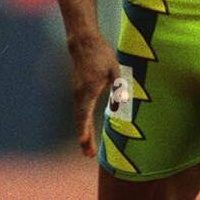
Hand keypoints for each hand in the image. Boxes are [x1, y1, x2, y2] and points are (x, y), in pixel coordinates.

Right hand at [68, 35, 120, 156]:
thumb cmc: (101, 55)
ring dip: (83, 134)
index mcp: (88, 91)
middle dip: (84, 139)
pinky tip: (86, 131)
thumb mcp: (114, 69)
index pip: (84, 114)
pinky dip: (82, 124)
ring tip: (88, 149)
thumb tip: (122, 104)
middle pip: (80, 121)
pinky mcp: (79, 91)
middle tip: (89, 155)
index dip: (84, 129)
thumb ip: (119, 86)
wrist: (83, 44)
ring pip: (78, 118)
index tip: (83, 142)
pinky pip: (79, 112)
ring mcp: (77, 93)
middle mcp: (79, 95)